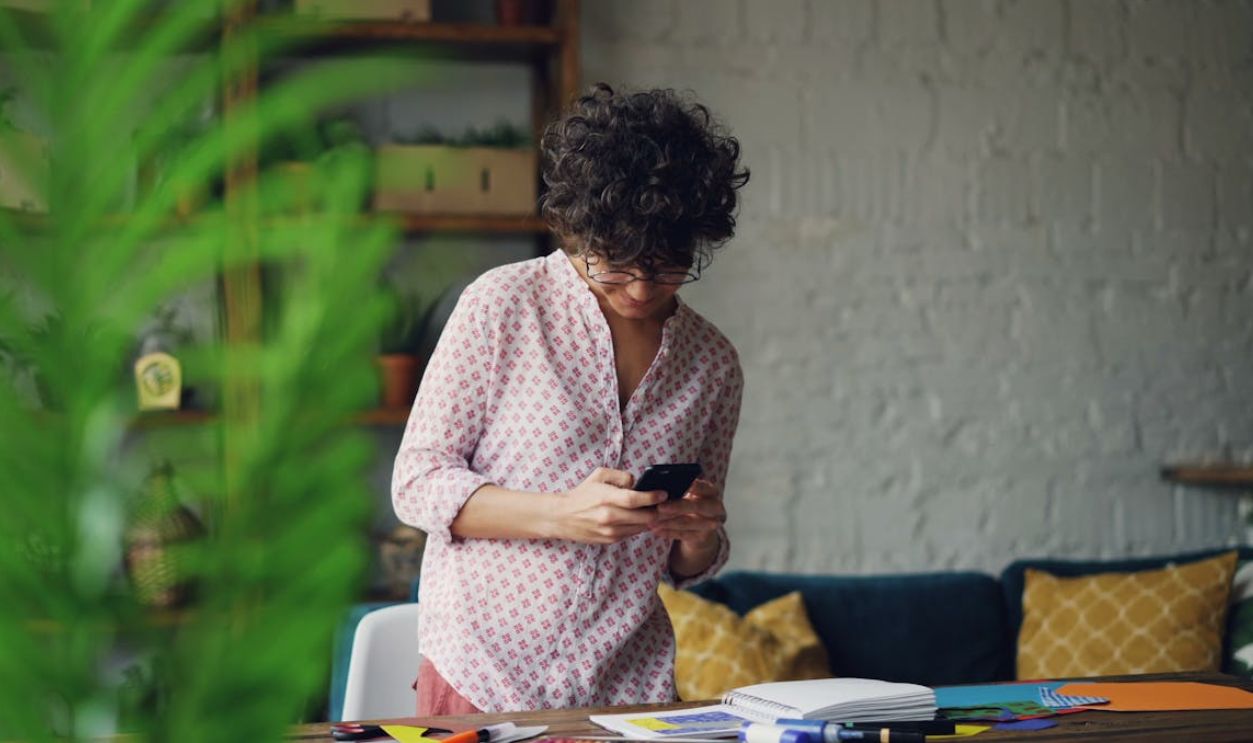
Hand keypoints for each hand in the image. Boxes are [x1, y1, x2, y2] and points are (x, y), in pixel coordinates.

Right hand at [552, 467, 666, 543]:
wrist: (562, 517)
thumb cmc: (583, 493)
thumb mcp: (599, 475)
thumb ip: (621, 476)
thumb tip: (639, 483)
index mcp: (606, 498)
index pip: (635, 499)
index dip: (652, 497)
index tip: (664, 493)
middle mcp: (609, 517)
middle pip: (644, 517)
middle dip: (660, 511)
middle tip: (670, 504)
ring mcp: (610, 531)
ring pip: (641, 527)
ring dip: (652, 520)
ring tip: (660, 511)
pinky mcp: (610, 540)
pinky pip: (632, 533)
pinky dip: (640, 526)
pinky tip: (645, 518)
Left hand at [650, 478, 724, 550]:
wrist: (701, 526)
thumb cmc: (689, 502)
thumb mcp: (689, 494)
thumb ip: (680, 490)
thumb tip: (659, 486)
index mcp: (712, 492)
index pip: (705, 487)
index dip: (695, 487)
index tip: (683, 485)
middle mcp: (715, 508)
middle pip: (697, 506)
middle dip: (678, 507)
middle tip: (660, 507)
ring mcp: (711, 524)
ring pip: (689, 523)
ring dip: (669, 522)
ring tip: (652, 521)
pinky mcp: (702, 537)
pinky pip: (684, 535)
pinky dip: (669, 532)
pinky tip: (656, 530)